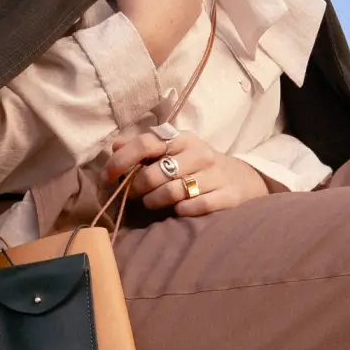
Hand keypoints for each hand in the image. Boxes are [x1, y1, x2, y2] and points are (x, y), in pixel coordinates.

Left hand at [104, 128, 272, 217]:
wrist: (243, 180)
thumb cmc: (198, 166)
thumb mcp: (174, 151)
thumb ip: (145, 148)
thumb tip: (114, 146)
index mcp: (182, 139)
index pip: (146, 143)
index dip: (121, 160)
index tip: (106, 177)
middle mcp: (199, 154)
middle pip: (154, 173)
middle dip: (136, 188)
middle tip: (134, 195)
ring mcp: (214, 175)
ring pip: (171, 192)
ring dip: (153, 202)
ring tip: (151, 203)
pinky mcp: (226, 196)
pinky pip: (193, 207)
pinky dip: (180, 211)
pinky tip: (177, 210)